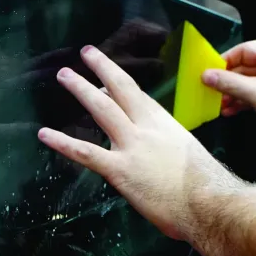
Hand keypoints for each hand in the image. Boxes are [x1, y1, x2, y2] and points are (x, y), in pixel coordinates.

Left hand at [38, 46, 241, 240]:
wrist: (209, 202)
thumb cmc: (207, 185)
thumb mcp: (190, 155)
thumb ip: (171, 149)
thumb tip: (161, 154)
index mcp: (166, 124)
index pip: (140, 98)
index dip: (121, 84)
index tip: (107, 79)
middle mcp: (148, 128)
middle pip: (122, 89)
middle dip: (103, 69)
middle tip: (87, 54)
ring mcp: (132, 146)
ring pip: (102, 109)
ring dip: (82, 89)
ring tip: (65, 75)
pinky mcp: (120, 170)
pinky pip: (86, 153)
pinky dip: (63, 142)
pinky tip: (46, 134)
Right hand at [202, 40, 255, 145]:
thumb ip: (230, 83)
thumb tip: (209, 76)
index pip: (242, 51)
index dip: (223, 63)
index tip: (208, 74)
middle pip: (244, 67)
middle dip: (227, 82)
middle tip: (211, 92)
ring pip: (249, 82)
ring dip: (234, 94)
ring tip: (220, 105)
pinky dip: (244, 100)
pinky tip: (232, 109)